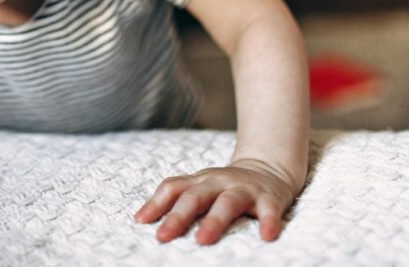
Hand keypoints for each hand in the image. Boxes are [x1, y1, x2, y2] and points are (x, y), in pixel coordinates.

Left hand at [134, 158, 298, 244]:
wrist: (268, 169)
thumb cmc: (225, 186)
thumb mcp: (200, 187)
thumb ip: (174, 200)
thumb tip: (139, 219)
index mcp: (199, 181)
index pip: (173, 187)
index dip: (156, 203)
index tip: (141, 222)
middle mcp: (218, 182)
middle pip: (195, 196)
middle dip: (178, 216)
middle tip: (162, 237)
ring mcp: (244, 189)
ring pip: (227, 203)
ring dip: (214, 220)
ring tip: (202, 240)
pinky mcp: (269, 198)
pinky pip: (268, 210)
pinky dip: (268, 222)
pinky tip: (266, 236)